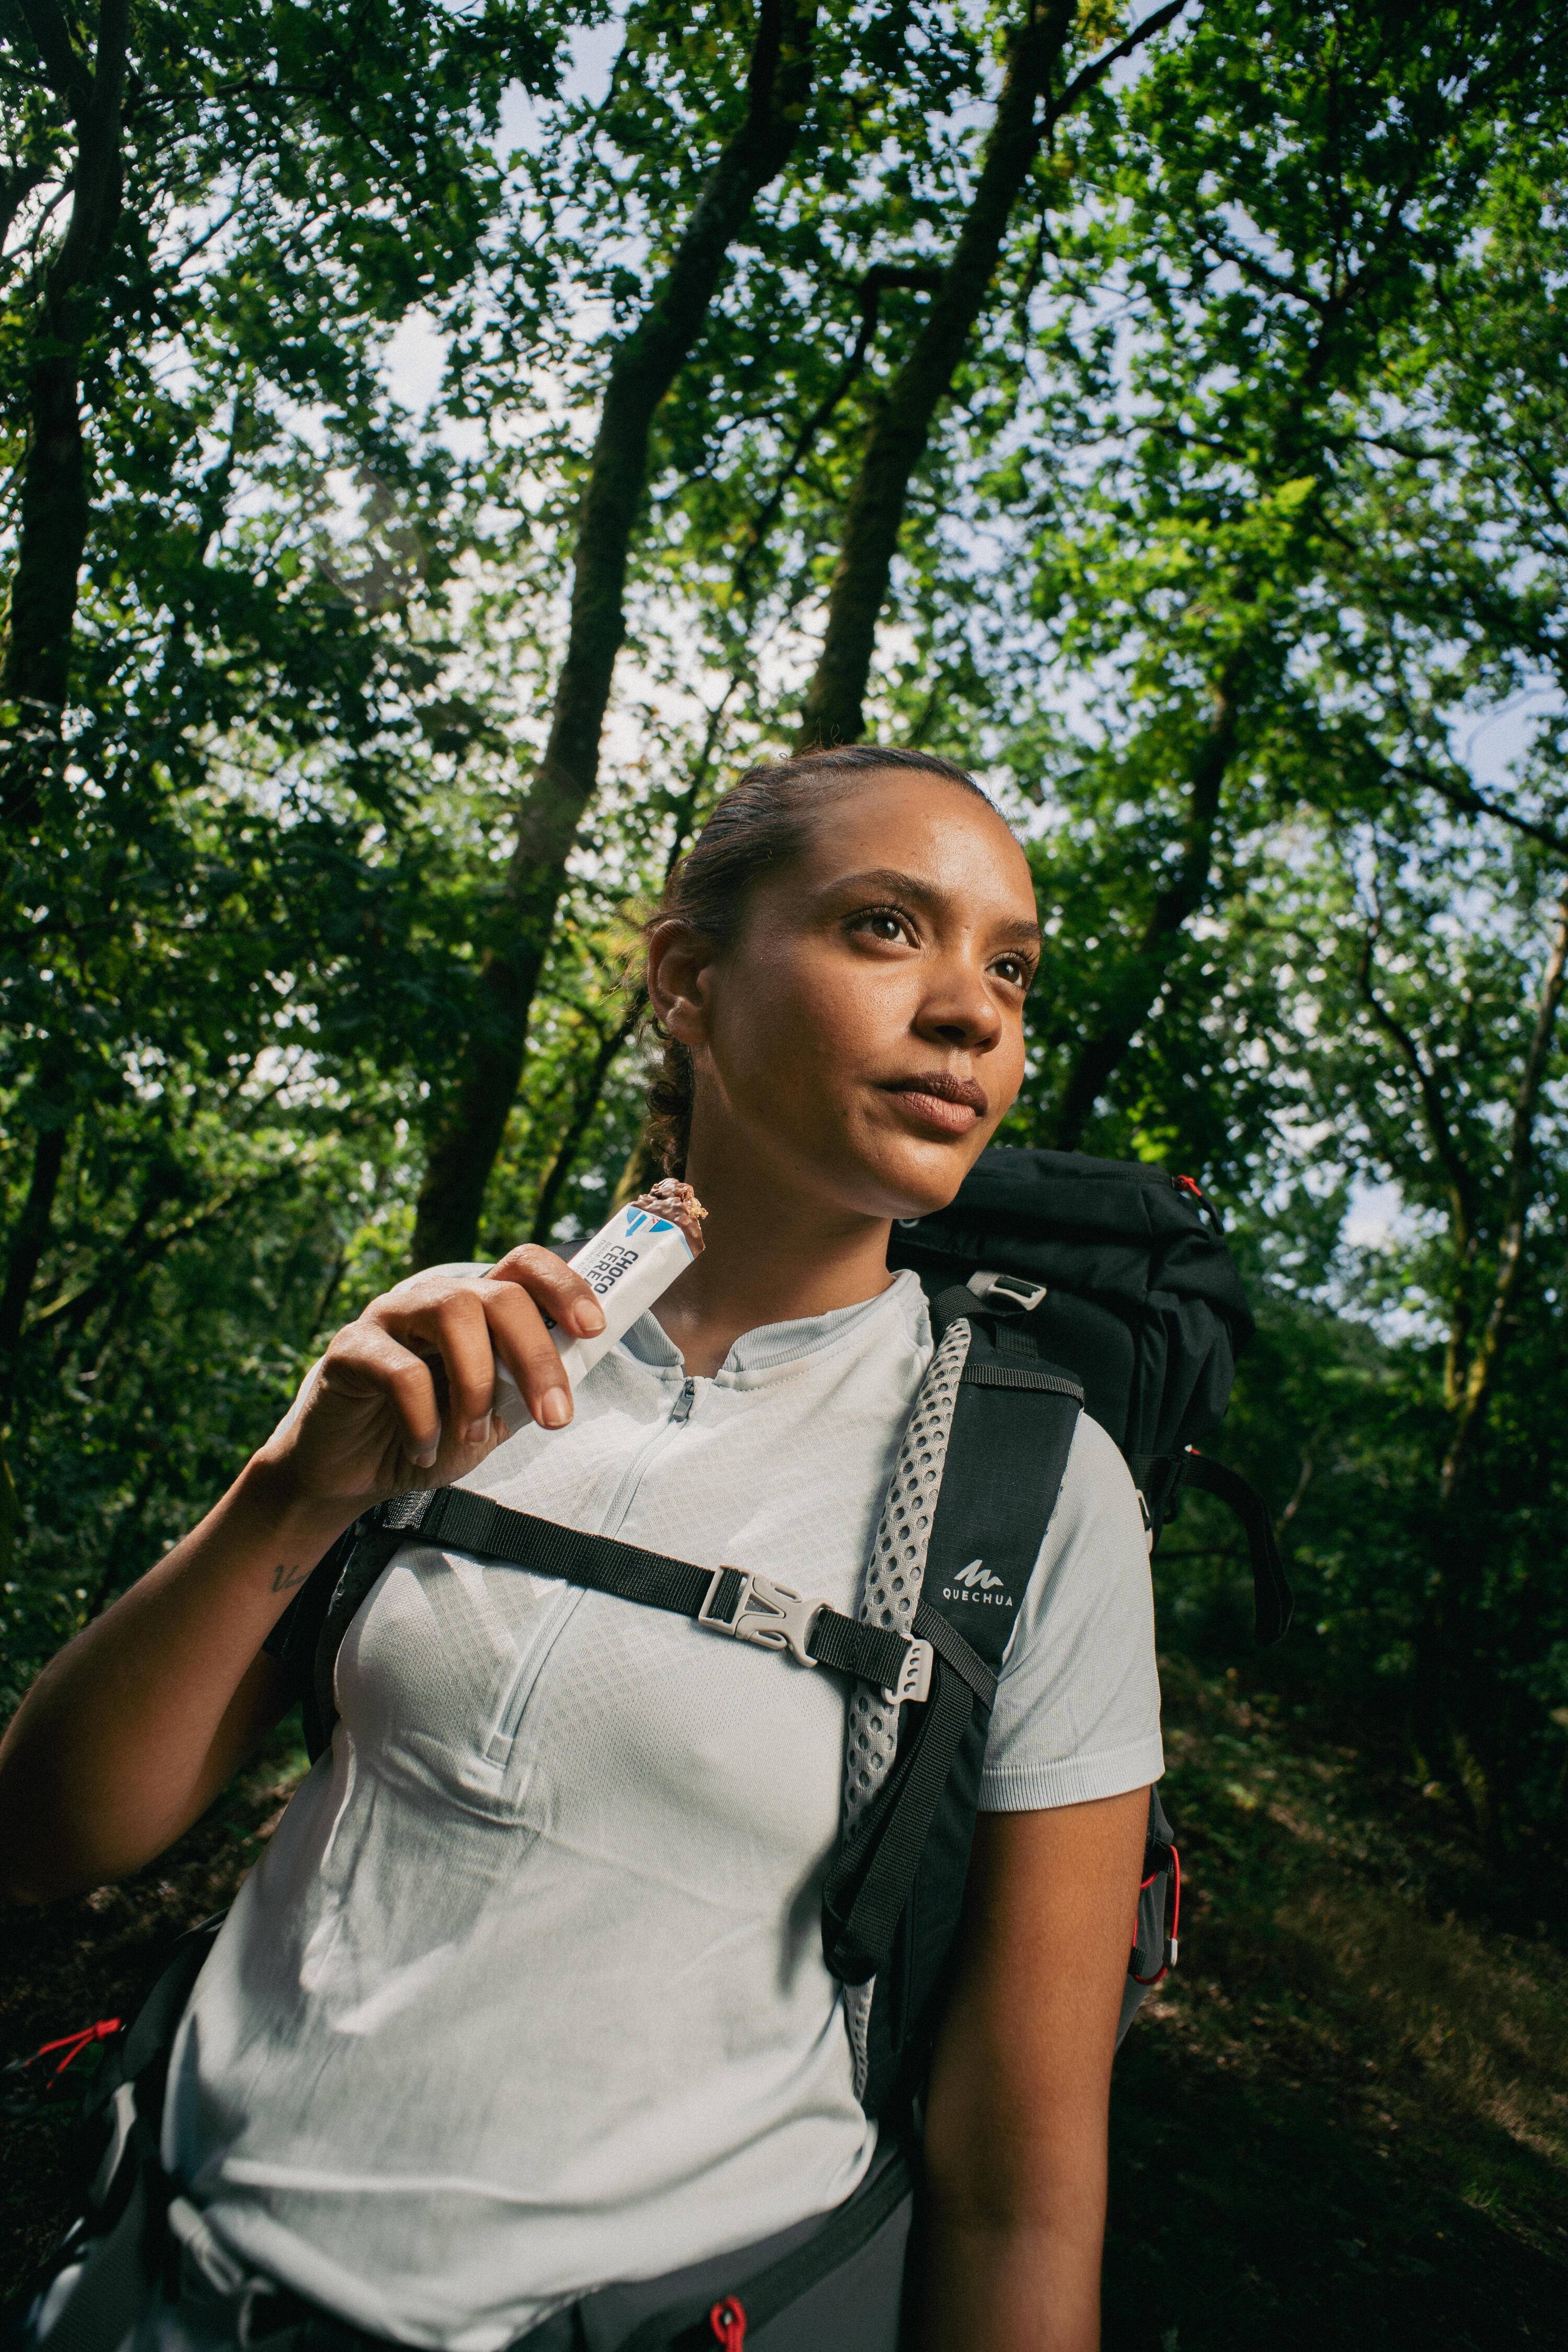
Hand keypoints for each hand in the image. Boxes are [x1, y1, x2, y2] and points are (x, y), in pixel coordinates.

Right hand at [255, 1246, 604, 1513]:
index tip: (594, 1329)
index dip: (564, 1285)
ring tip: (474, 1434)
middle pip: (499, 1293)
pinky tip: (422, 1450)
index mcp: (475, 1309)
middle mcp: (433, 1300)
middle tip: (554, 1417)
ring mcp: (389, 1317)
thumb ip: (528, 1385)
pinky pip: (400, 1370)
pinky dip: (423, 1418)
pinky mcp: (350, 1349)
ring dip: (478, 1382)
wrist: (352, 1475)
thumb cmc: (430, 1435)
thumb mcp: (495, 1413)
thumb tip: (584, 1359)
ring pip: (453, 1312)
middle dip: (536, 1355)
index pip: (524, 1265)